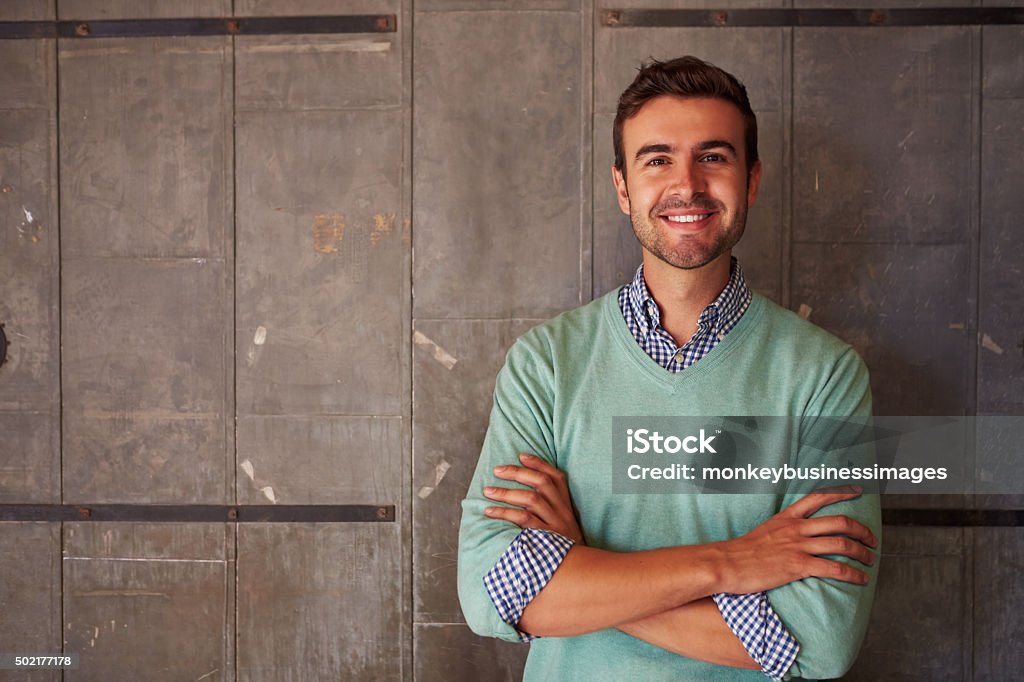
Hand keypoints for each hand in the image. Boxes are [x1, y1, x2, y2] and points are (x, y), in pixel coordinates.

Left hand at [482, 453, 583, 543]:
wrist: (579, 573)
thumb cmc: (564, 549)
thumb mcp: (563, 527)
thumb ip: (550, 511)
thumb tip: (523, 495)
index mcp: (567, 507)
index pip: (556, 478)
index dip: (539, 464)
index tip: (521, 456)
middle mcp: (563, 512)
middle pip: (542, 483)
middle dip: (518, 473)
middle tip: (497, 470)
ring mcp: (556, 525)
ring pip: (531, 499)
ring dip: (507, 493)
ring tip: (488, 491)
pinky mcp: (546, 539)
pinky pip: (523, 520)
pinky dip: (505, 513)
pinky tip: (490, 511)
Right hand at [716, 486, 877, 593]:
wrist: (727, 563)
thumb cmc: (742, 551)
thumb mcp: (764, 531)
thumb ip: (782, 529)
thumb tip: (794, 535)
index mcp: (787, 517)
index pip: (818, 498)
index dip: (842, 494)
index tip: (858, 492)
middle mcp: (796, 528)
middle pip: (840, 522)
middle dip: (862, 531)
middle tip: (872, 539)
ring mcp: (798, 546)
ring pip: (841, 544)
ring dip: (862, 553)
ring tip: (870, 561)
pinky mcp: (798, 565)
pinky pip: (834, 568)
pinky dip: (852, 574)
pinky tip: (860, 579)